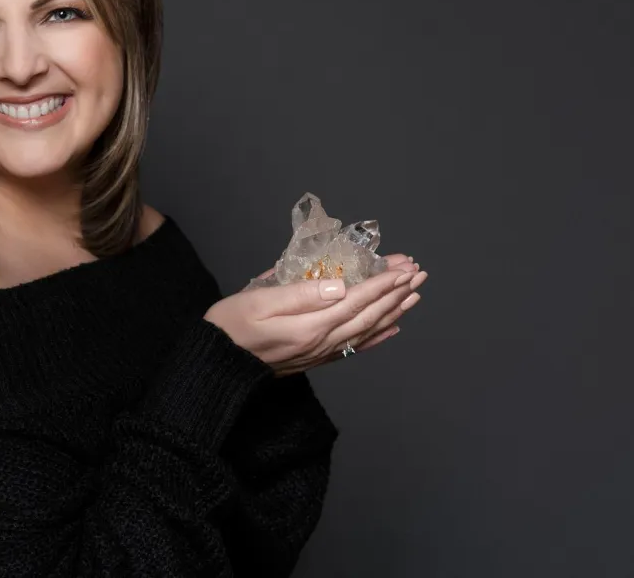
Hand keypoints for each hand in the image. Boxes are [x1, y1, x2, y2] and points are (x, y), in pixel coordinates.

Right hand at [203, 253, 427, 377]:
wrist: (216, 365)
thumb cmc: (229, 327)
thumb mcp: (257, 301)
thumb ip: (299, 293)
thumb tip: (339, 285)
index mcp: (309, 326)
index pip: (356, 300)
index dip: (382, 283)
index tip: (403, 268)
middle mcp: (321, 343)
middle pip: (369, 315)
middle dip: (396, 293)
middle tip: (417, 274)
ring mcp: (320, 353)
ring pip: (367, 331)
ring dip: (393, 312)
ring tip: (414, 295)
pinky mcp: (315, 359)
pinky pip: (354, 348)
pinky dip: (377, 338)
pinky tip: (391, 330)